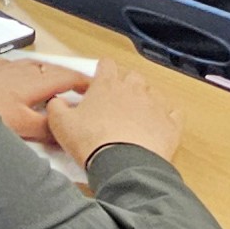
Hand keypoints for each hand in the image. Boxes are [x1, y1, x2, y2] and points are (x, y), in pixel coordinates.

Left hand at [0, 58, 90, 140]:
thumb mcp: (21, 126)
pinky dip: (17, 70)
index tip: (95, 87)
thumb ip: (45, 128)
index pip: (66, 78)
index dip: (83, 82)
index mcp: (33, 83)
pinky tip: (12, 74)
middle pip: (50, 69)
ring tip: (50, 78)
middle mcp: (19, 72)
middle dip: (66, 75)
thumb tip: (65, 130)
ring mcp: (1, 71)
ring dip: (43, 71)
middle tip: (76, 84)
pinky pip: (7, 67)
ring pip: (30, 66)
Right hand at [45, 59, 182, 169]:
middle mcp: (134, 89)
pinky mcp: (170, 124)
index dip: (102, 71)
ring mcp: (155, 105)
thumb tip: (55, 102)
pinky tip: (158, 125)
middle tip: (115, 102)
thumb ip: (56, 108)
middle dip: (125, 84)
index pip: (106, 64)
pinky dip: (167, 117)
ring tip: (135, 117)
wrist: (123, 164)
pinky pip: (173, 114)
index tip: (97, 81)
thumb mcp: (61, 124)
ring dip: (145, 100)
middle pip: (132, 76)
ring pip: (153, 93)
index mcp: (107, 85)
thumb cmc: (92, 142)